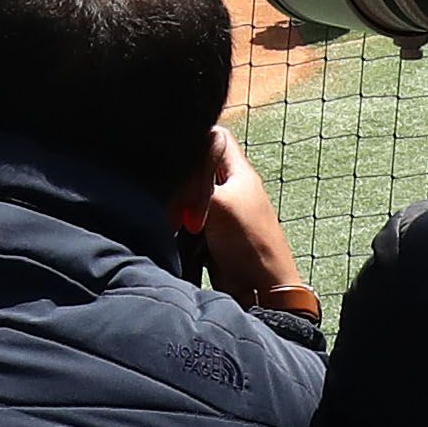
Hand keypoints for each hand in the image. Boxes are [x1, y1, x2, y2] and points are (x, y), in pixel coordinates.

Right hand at [175, 124, 303, 303]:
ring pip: (187, 194)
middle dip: (181, 181)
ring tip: (178, 222)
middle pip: (195, 167)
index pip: (215, 137)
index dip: (196, 141)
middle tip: (178, 202)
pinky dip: (178, 224)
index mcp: (239, 171)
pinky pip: (185, 218)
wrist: (260, 290)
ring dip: (178, 206)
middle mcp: (230, 187)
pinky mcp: (208, 234)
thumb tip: (167, 174)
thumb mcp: (219, 203)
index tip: (181, 161)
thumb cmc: (249, 242)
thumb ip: (193, 182)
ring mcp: (219, 211)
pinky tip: (176, 233)